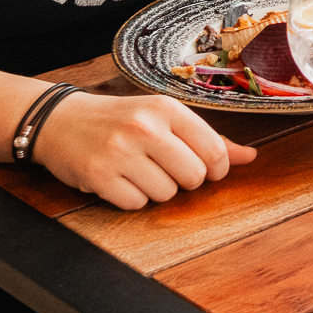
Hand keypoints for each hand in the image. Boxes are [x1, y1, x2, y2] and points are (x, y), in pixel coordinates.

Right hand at [33, 93, 255, 210]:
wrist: (61, 121)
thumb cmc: (123, 120)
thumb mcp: (166, 118)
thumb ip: (208, 138)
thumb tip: (250, 157)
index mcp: (167, 109)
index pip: (214, 150)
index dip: (217, 168)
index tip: (207, 169)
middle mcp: (145, 128)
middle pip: (194, 176)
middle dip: (186, 180)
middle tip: (167, 168)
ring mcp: (119, 152)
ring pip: (166, 193)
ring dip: (157, 189)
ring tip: (139, 170)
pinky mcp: (98, 176)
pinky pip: (136, 204)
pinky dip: (132, 198)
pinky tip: (121, 180)